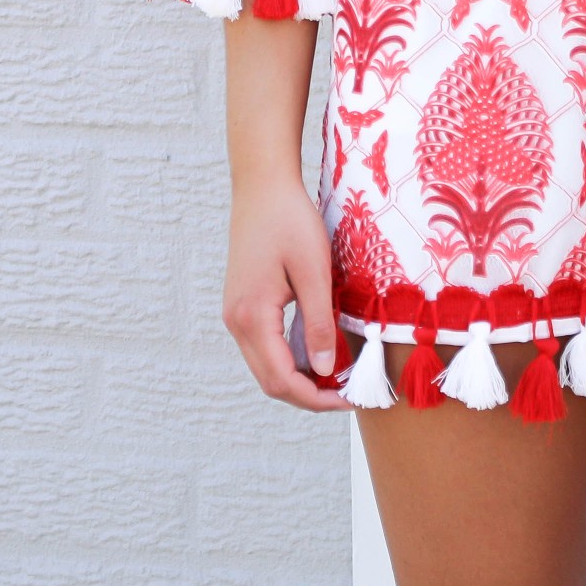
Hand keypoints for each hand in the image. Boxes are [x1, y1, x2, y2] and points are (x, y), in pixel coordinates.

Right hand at [222, 178, 348, 410]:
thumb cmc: (289, 220)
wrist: (262, 186)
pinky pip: (265, 348)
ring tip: (339, 377)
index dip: (316, 398)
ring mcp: (236, 315)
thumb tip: (326, 371)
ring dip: (300, 379)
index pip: (282, 379)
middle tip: (348, 393)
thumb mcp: (313, 271)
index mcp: (252, 316)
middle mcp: (236, 322)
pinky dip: (291, 360)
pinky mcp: (243, 306)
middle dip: (309, 395)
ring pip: (266, 367)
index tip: (350, 399)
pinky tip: (319, 353)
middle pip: (270, 381)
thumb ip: (319, 323)